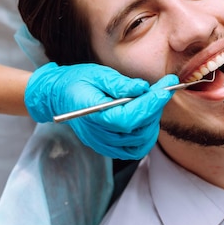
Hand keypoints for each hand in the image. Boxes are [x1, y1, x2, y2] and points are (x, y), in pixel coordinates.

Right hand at [25, 62, 178, 159]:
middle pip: (138, 129)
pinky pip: (133, 150)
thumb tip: (143, 88)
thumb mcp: (97, 74)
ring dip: (152, 121)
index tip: (166, 87)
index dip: (151, 103)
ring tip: (150, 101)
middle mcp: (99, 134)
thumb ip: (120, 84)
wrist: (57, 96)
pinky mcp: (107, 147)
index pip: (129, 117)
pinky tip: (145, 119)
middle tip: (161, 89)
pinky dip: (145, 137)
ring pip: (140, 141)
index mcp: (94, 115)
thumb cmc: (76, 81)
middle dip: (154, 108)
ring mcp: (103, 144)